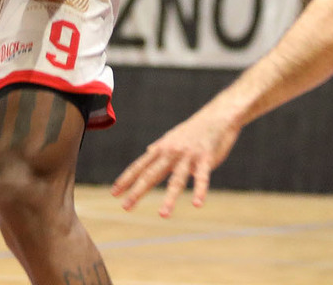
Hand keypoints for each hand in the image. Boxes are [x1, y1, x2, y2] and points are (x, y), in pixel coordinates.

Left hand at [111, 106, 240, 216]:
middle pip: (152, 174)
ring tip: (163, 215)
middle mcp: (172, 152)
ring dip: (169, 198)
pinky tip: (197, 204)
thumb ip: (161, 147)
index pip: (140, 166)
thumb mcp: (173, 136)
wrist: (218, 116)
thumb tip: (149, 151)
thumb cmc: (195, 129)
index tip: (114, 193)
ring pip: (177, 179)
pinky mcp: (206, 158)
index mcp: (162, 148)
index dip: (127, 179)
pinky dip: (199, 191)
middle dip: (138, 191)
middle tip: (126, 207)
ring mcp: (188, 155)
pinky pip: (202, 177)